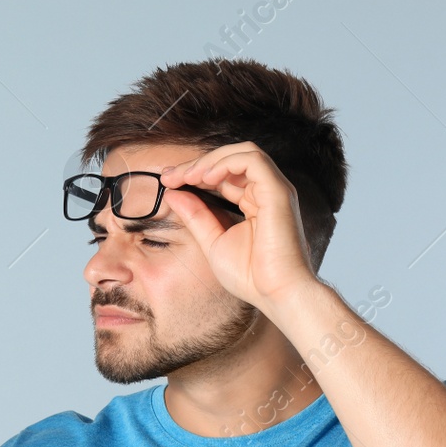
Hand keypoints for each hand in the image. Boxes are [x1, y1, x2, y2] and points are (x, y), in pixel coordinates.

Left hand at [161, 142, 318, 310]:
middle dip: (197, 164)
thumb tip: (173, 194)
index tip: (168, 181)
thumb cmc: (250, 276)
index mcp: (253, 202)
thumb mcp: (212, 241)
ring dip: (210, 160)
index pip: (223, 176)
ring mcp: (274, 190)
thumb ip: (195, 216)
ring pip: (243, 152)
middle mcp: (265, 192)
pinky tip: (205, 177)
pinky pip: (253, 160)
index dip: (194, 173)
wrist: (276, 294)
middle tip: (169, 176)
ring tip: (187, 176)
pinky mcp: (278, 192)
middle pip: (231, 160)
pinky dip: (226, 163)